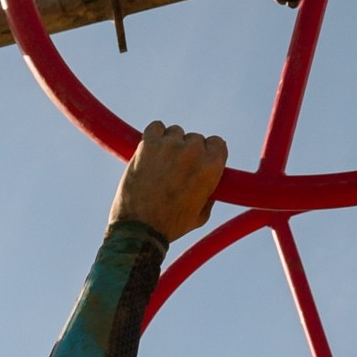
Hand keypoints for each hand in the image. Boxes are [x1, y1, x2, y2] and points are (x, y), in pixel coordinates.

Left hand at [110, 120, 227, 242]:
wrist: (139, 229)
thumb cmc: (171, 225)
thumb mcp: (201, 215)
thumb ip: (210, 193)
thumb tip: (211, 181)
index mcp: (211, 167)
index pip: (217, 143)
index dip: (208, 152)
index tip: (199, 160)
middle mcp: (193, 151)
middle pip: (195, 139)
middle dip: (187, 152)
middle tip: (174, 170)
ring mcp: (170, 145)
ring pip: (175, 132)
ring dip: (169, 144)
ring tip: (159, 165)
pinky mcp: (148, 144)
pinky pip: (155, 127)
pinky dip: (153, 135)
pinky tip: (150, 149)